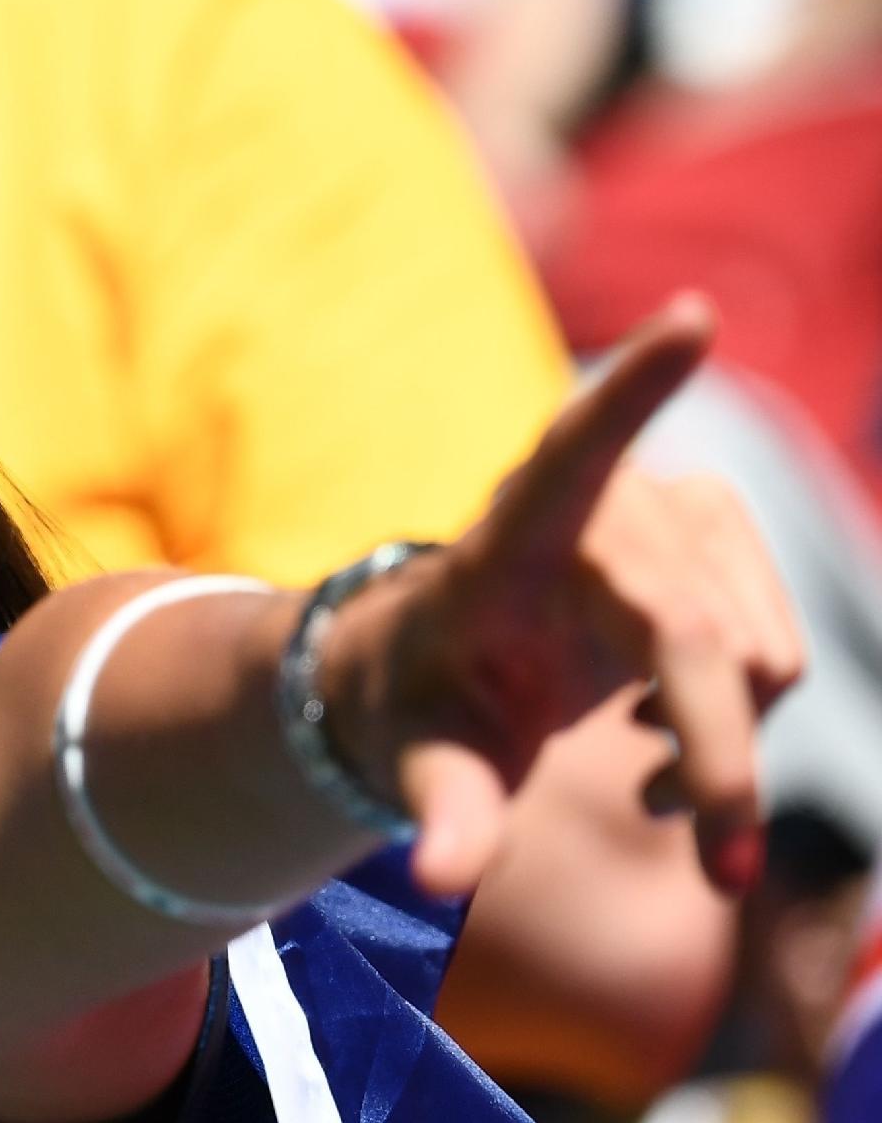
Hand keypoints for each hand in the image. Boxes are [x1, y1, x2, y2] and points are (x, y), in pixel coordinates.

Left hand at [336, 295, 803, 899]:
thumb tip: (441, 878)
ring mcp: (663, 514)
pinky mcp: (712, 532)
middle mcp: (597, 510)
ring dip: (725, 746)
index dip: (634, 392)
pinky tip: (666, 735)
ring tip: (642, 778)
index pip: (570, 455)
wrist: (448, 672)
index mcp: (505, 543)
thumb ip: (442, 810)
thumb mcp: (419, 758)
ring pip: (759, 653)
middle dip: (722, 766)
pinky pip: (775, 647)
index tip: (690, 315)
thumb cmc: (419, 703)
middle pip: (701, 642)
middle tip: (716, 868)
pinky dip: (744, 719)